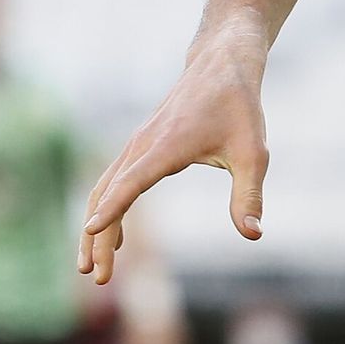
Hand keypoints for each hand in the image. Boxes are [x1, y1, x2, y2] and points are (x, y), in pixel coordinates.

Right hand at [79, 15, 269, 283]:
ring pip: (104, 189)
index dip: (111, 210)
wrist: (222, 65)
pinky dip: (105, 208)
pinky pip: (113, 181)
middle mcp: (143, 145)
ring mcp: (137, 144)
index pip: (130, 183)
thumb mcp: (253, 153)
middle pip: (107, 195)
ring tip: (92, 266)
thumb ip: (249, 195)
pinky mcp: (140, 145)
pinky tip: (110, 235)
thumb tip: (253, 235)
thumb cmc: (240, 108)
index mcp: (166, 147)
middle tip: (97, 278)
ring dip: (95, 227)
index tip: (90, 232)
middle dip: (97, 239)